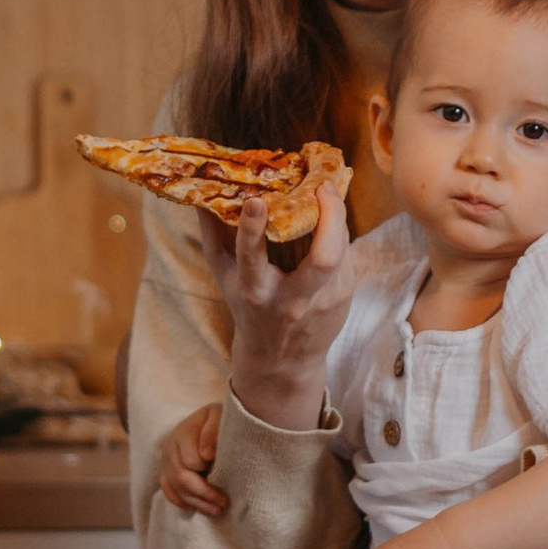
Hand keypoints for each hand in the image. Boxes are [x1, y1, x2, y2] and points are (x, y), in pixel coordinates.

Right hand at [159, 398, 226, 517]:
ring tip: (218, 510)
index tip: (227, 472)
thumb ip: (213, 431)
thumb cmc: (218, 421)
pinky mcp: (166, 474)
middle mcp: (170, 448)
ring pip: (176, 489)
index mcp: (183, 433)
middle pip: (181, 478)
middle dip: (204, 492)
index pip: (191, 460)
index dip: (207, 469)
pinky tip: (200, 508)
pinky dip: (184, 503)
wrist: (208, 422)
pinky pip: (169, 493)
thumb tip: (207, 454)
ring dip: (197, 503)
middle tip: (224, 501)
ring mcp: (166, 463)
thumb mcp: (219, 417)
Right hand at [203, 179, 356, 433]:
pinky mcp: (344, 297)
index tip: (256, 201)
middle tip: (322, 188)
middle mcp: (291, 299)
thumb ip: (213, 237)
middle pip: (323, 258)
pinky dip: (339, 232)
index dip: (253, 229)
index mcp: (255, 291)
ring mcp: (323, 300)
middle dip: (330, 218)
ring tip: (326, 192)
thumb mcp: (225, 279)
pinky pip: (347, 254)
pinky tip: (331, 218)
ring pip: (341, 250)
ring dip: (336, 217)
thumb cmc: (249, 309)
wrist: (283, 361)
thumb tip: (200, 196)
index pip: (252, 258)